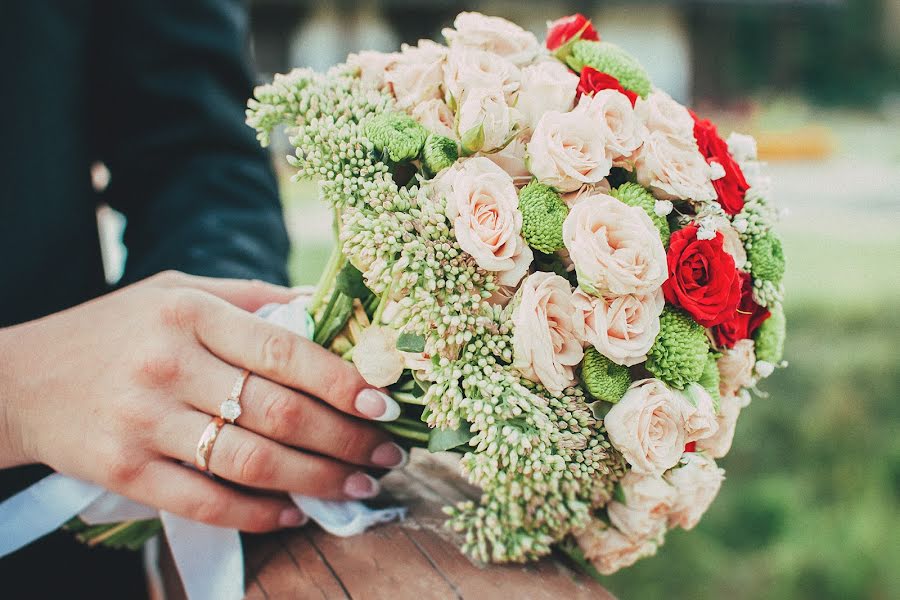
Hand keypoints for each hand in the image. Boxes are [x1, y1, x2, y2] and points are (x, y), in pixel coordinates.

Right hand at [0, 271, 405, 531]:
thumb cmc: (118, 329)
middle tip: (387, 452)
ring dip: (317, 479)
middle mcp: (168, 364)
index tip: (383, 402)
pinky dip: (259, 513)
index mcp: (188, 313)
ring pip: (251, 462)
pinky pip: (206, 502)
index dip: (341, 380)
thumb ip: (252, 299)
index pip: (282, 350)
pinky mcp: (125, 471)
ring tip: (358, 483)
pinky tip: (295, 511)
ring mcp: (144, 421)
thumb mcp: (178, 290)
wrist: (22, 379)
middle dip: (346, 438)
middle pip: (278, 412)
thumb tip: (328, 312)